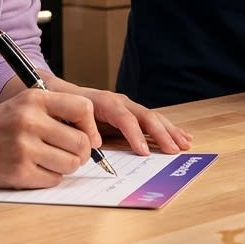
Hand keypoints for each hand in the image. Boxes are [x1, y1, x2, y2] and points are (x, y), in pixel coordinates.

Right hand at [0, 87, 101, 188]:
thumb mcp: (25, 104)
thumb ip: (58, 111)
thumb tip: (94, 137)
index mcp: (34, 99)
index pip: (83, 109)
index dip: (90, 126)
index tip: (88, 137)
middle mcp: (30, 120)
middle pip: (81, 142)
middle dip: (81, 152)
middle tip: (70, 153)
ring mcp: (23, 147)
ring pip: (71, 163)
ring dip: (66, 166)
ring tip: (50, 160)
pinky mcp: (19, 172)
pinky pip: (54, 179)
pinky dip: (49, 177)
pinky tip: (34, 169)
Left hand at [50, 78, 192, 155]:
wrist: (59, 92)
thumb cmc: (62, 106)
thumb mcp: (66, 115)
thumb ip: (80, 128)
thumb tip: (94, 145)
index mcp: (103, 102)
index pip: (123, 117)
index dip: (134, 134)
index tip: (144, 151)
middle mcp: (119, 102)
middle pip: (144, 116)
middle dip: (161, 133)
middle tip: (173, 150)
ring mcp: (127, 107)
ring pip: (153, 117)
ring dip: (170, 131)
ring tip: (185, 144)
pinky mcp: (131, 114)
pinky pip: (153, 121)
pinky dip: (168, 129)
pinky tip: (183, 137)